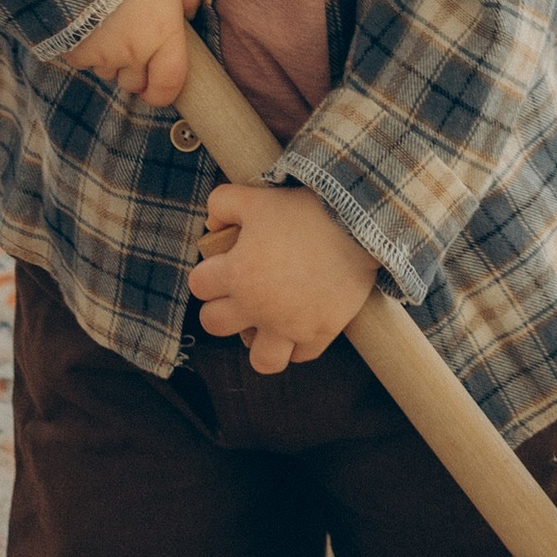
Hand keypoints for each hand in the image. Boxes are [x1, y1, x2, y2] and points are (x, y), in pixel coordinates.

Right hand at [54, 0, 201, 108]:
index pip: (168, 85)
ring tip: (108, 30)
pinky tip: (86, 27)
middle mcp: (135, 53)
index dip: (163, 94)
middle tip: (133, 46)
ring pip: (109, 73)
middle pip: (135, 83)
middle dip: (135, 72)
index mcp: (164, 37)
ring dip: (111, 61)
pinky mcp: (75, 52)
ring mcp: (103, 55)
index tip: (159, 89)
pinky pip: (84, 62)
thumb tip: (189, 14)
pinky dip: (86, 52)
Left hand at [189, 181, 375, 377]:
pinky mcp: (321, 332)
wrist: (358, 224)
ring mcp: (290, 325)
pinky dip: (297, 344)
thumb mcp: (255, 197)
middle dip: (221, 309)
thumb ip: (221, 204)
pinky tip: (300, 324)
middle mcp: (257, 306)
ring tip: (267, 323)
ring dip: (259, 342)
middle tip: (240, 294)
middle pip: (215, 325)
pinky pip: (301, 355)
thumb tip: (211, 225)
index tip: (224, 265)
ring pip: (261, 359)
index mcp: (237, 273)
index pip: (198, 286)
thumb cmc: (303, 210)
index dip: (207, 273)